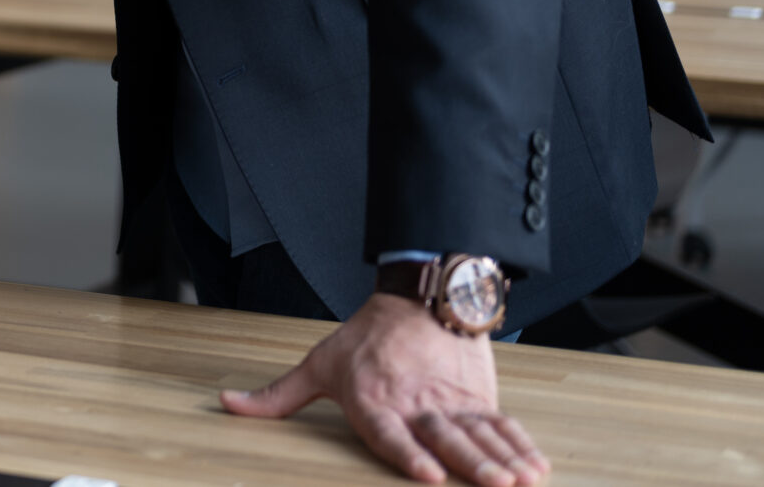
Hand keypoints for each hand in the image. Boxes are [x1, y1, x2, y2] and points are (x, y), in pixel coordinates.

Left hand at [222, 294, 547, 485]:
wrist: (417, 296)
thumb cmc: (363, 339)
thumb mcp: (318, 364)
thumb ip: (277, 395)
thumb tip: (227, 403)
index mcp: (375, 401)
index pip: (392, 434)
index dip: (409, 456)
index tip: (430, 476)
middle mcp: (417, 404)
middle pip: (446, 439)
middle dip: (472, 465)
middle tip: (496, 485)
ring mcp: (452, 401)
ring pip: (480, 434)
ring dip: (503, 459)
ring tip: (522, 481)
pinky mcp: (478, 396)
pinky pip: (502, 423)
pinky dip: (521, 444)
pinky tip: (536, 467)